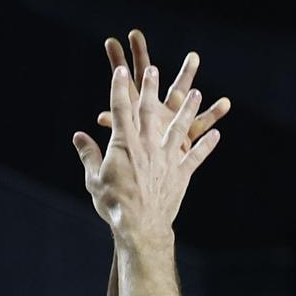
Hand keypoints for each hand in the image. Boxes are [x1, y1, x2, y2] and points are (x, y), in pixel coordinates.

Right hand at [74, 29, 230, 241]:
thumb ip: (88, 154)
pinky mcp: (181, 174)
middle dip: (151, 88)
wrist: (139, 226)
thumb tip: (78, 136)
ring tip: (195, 93)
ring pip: (179, 128)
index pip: (120, 109)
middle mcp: (147, 145)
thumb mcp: (94, 179)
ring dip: (188, 109)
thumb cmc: (114, 204)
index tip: (119, 71)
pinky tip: (216, 135)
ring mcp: (166, 158)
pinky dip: (206, 146)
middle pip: (149, 111)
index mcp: (124, 144)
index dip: (119, 88)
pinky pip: (196, 156)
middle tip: (154, 68)